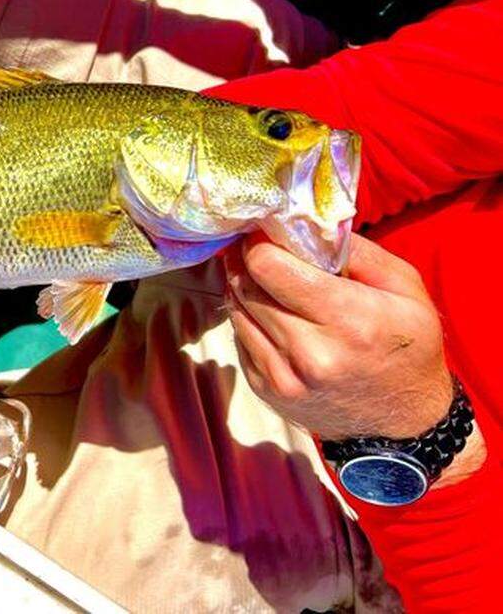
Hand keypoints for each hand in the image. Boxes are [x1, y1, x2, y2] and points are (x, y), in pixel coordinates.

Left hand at [224, 230, 454, 440]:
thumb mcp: (404, 287)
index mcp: (347, 320)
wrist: (403, 424)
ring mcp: (283, 377)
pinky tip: (272, 315)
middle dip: (250, 262)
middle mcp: (309, 353)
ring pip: (236, 310)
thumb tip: (304, 223)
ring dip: (245, 289)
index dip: (261, 244)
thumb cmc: (409, 346)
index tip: (267, 234)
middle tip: (262, 251)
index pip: (268, 267)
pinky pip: (239, 338)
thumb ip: (356, 250)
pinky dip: (249, 319)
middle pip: (246, 285)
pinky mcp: (266, 390)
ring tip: (268, 281)